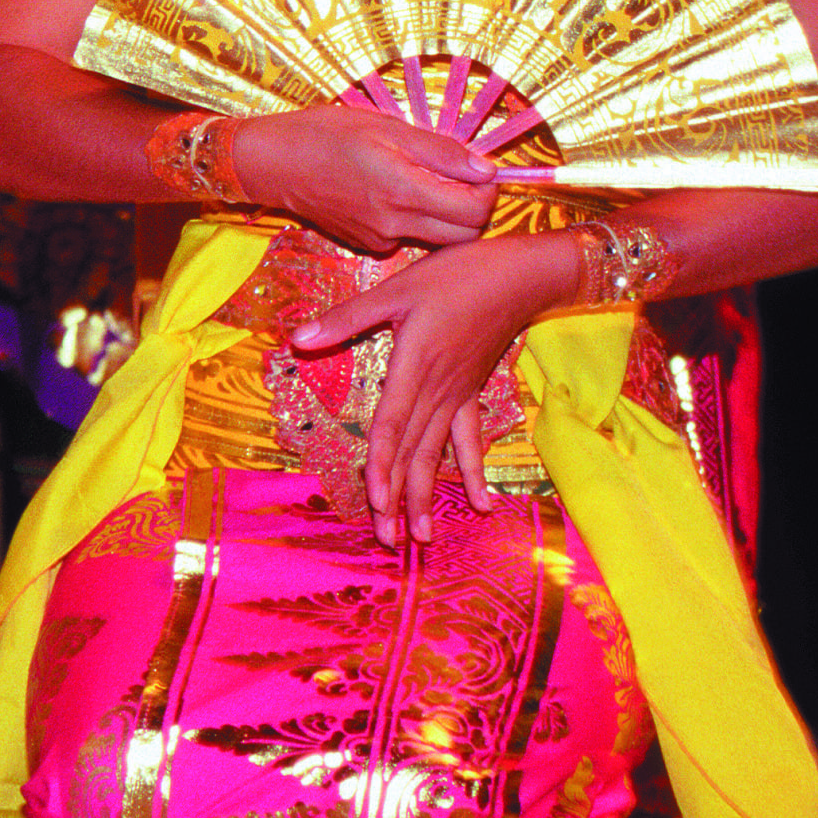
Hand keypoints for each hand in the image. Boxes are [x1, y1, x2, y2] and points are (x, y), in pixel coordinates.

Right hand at [223, 108, 498, 253]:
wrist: (269, 162)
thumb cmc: (323, 134)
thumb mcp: (385, 127)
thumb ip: (440, 151)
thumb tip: (486, 169)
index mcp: (403, 190)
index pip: (476, 211)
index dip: (487, 191)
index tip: (477, 170)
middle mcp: (395, 223)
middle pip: (465, 235)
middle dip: (473, 209)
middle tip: (457, 179)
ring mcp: (379, 239)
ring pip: (437, 238)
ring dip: (443, 216)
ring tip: (420, 182)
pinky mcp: (365, 245)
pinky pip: (406, 238)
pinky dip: (411, 220)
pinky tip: (388, 194)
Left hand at [288, 232, 577, 544]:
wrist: (519, 276)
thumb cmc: (455, 277)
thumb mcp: (394, 290)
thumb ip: (347, 318)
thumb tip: (298, 339)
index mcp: (414, 368)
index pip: (392, 427)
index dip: (382, 467)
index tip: (376, 503)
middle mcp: (437, 390)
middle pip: (413, 452)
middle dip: (400, 498)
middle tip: (391, 541)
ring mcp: (458, 395)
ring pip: (438, 453)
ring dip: (429, 494)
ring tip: (421, 536)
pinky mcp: (472, 391)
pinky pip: (470, 439)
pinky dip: (472, 470)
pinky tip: (481, 504)